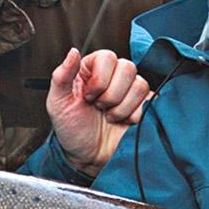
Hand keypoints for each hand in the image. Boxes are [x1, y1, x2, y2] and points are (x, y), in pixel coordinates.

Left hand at [46, 47, 151, 176]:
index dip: (99, 79)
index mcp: (92, 71)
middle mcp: (113, 77)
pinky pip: (150, 101)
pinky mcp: (143, 106)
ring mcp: (130, 92)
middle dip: (111, 95)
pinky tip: (122, 121)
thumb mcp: (58, 103)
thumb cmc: (72, 131)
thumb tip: (72, 52)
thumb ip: (61, 76)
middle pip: (127, 68)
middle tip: (99, 108)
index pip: (107, 57)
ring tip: (109, 116)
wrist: (88, 157)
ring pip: (139, 85)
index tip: (88, 96)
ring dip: (121, 107)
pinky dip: (134, 116)